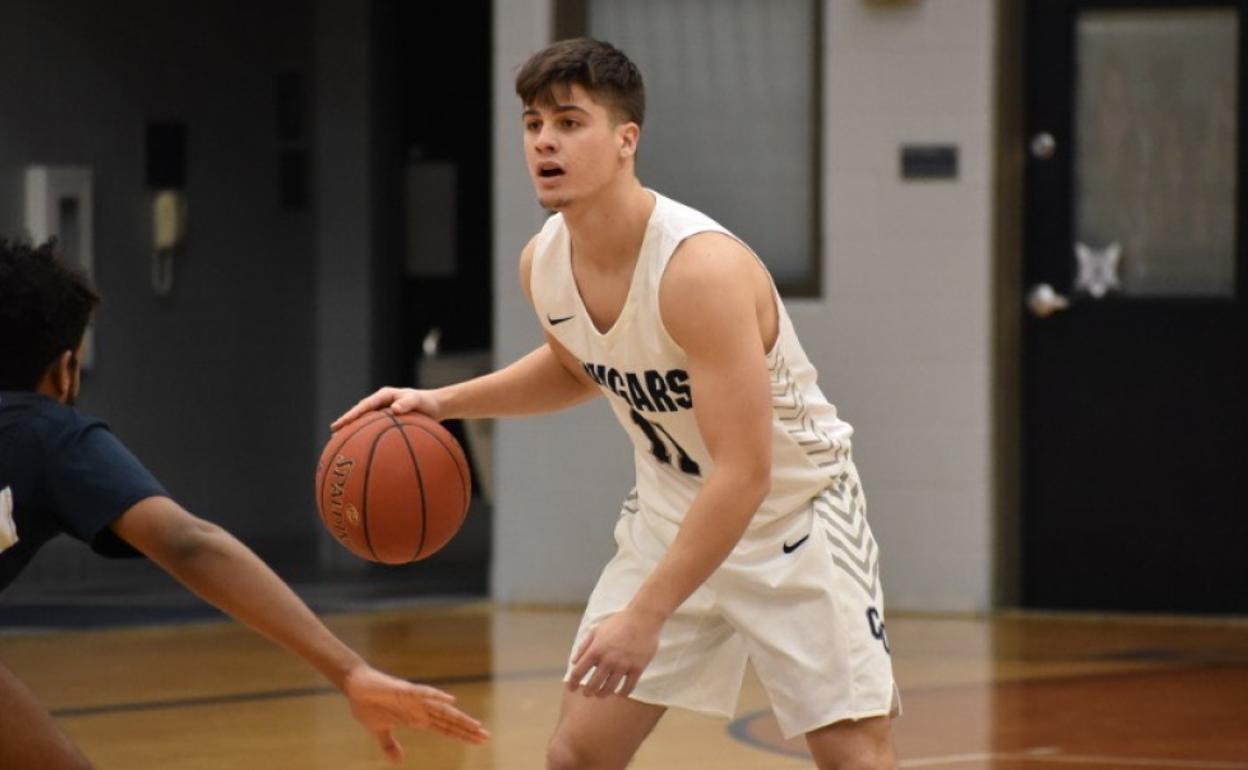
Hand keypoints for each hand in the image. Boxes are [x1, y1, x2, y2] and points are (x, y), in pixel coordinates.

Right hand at [331, 387, 440, 430]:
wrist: (434, 405)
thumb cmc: (426, 403)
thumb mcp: (418, 401)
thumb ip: (407, 404)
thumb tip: (395, 409)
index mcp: (384, 396)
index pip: (365, 406)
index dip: (353, 414)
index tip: (343, 422)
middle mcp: (380, 403)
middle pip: (360, 413)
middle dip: (347, 422)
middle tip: (333, 432)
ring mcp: (382, 412)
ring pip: (364, 421)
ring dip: (352, 430)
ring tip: (338, 441)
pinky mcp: (386, 421)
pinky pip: (373, 429)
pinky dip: (365, 437)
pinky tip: (360, 450)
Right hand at [343, 666, 487, 763]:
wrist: (355, 686)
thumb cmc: (368, 705)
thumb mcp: (380, 731)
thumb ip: (390, 745)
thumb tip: (398, 762)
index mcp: (417, 719)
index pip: (445, 728)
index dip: (461, 735)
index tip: (477, 741)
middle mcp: (420, 709)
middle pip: (448, 720)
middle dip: (466, 728)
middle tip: (486, 736)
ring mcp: (414, 699)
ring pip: (441, 709)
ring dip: (458, 716)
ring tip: (475, 724)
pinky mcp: (404, 690)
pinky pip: (422, 693)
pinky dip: (436, 696)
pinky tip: (450, 700)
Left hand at [566, 608, 662, 698]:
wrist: (643, 618)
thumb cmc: (618, 622)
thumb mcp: (596, 630)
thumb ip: (583, 646)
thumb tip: (573, 662)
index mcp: (596, 650)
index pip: (578, 672)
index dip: (572, 683)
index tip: (571, 688)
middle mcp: (608, 660)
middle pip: (593, 685)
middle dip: (588, 692)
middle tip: (588, 693)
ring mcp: (623, 665)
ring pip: (609, 689)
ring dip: (603, 694)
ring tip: (601, 694)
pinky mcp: (637, 668)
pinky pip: (628, 687)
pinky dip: (622, 693)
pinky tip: (619, 693)